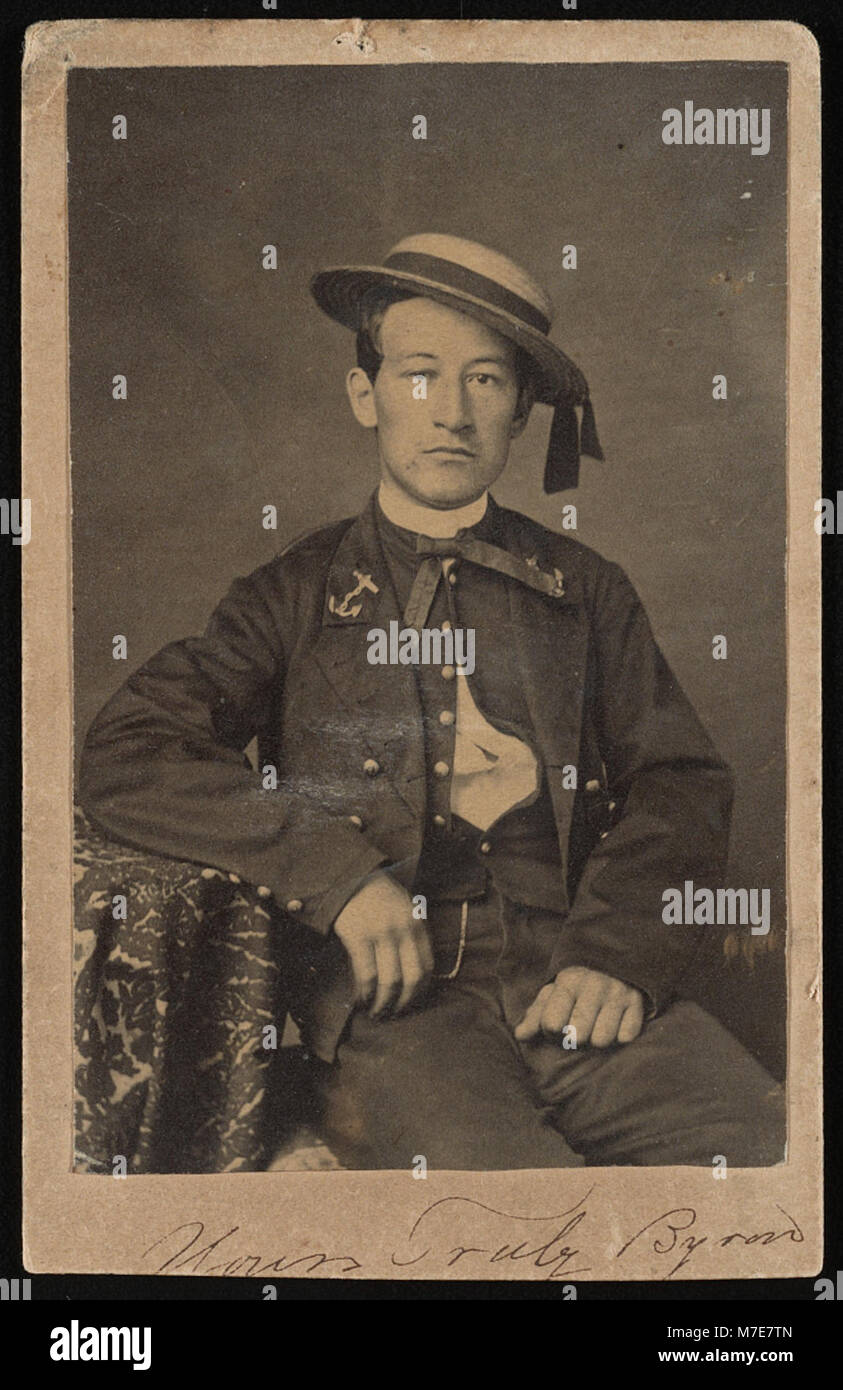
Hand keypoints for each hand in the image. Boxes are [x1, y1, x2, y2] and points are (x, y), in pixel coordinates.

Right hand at [333, 871, 433, 1018]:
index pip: (427, 967)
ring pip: (389, 981)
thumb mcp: (404, 908)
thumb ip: (412, 934)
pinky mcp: (358, 936)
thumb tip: (414, 974)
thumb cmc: (377, 895)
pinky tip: (360, 1000)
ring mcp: (381, 933)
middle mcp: (403, 929)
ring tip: (376, 1013)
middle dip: (403, 1003)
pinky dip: (364, 993)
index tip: (411, 1003)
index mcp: (417, 923)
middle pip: (411, 978)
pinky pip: (365, 974)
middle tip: (394, 1014)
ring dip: (382, 1003)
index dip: (420, 992)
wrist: (348, 875)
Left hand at [514, 966, 644, 1046]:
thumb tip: (520, 1036)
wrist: (615, 956)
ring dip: (598, 1039)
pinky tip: (616, 1024)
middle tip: (578, 1028)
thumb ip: (536, 1014)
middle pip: (577, 1036)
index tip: (558, 1026)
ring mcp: (617, 992)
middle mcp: (593, 985)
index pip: (551, 1024)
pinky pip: (626, 1036)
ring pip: (602, 1040)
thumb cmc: (578, 985)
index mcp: (568, 981)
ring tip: (596, 1026)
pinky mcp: (637, 1001)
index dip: (552, 1032)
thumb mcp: (554, 993)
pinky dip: (620, 1036)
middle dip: (575, 1039)